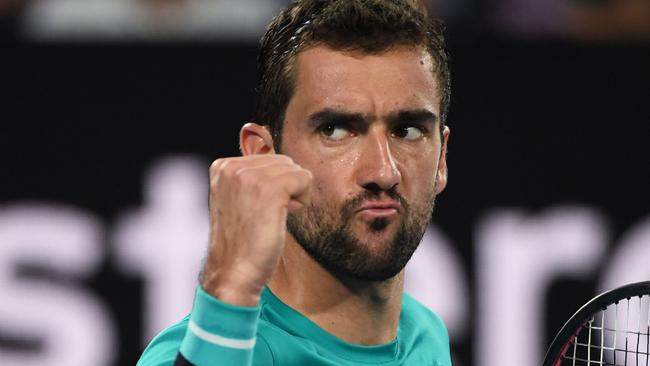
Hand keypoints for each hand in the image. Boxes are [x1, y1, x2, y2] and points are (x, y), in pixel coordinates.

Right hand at [201, 154, 311, 305]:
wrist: (234, 271)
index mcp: (222, 166)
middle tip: (266, 215)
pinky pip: (305, 179)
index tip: (255, 209)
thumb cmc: (242, 240)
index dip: (272, 186)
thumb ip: (251, 175)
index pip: (269, 159)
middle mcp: (233, 166)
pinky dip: (302, 200)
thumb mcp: (237, 197)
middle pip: (284, 161)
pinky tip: (283, 217)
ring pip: (296, 170)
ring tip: (272, 217)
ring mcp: (250, 176)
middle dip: (285, 188)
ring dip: (293, 195)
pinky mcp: (270, 189)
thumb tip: (283, 161)